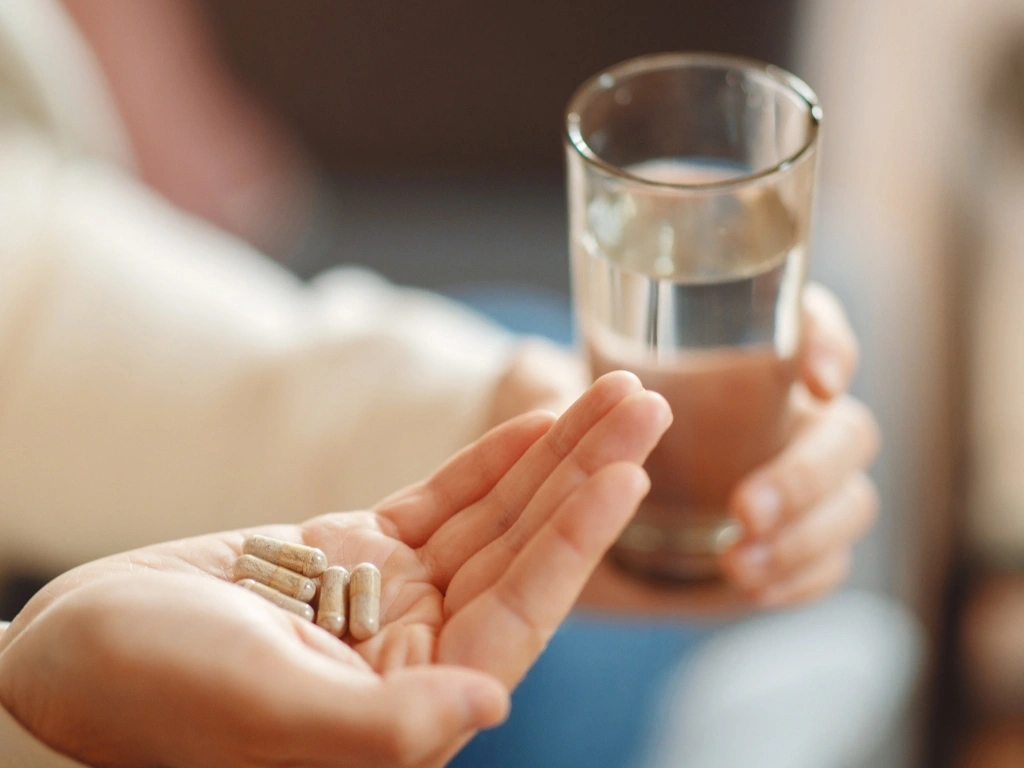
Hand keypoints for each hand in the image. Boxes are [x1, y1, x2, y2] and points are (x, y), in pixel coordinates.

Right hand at [0, 373, 669, 767]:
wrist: (79, 655)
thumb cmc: (152, 694)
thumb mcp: (265, 710)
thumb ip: (381, 724)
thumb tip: (493, 704)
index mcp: (412, 702)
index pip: (518, 615)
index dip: (576, 543)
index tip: (629, 473)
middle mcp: (421, 649)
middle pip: (524, 550)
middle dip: (589, 476)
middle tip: (647, 402)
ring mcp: (394, 595)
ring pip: (495, 515)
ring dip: (556, 452)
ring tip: (616, 392)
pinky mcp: (360, 552)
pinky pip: (444, 498)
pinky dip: (490, 458)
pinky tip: (538, 418)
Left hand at [489, 284, 880, 614]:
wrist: (564, 506)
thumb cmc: (561, 431)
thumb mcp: (538, 398)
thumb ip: (538, 386)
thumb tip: (545, 388)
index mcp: (741, 360)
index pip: (812, 326)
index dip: (829, 342)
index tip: (812, 379)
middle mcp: (782, 418)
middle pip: (848, 432)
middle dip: (807, 473)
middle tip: (743, 511)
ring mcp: (795, 486)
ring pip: (851, 502)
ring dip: (806, 534)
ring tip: (738, 563)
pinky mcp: (788, 546)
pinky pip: (829, 563)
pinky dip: (802, 575)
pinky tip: (751, 584)